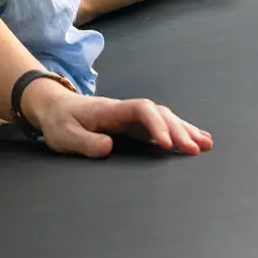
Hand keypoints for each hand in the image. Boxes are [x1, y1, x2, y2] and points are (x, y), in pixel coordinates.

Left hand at [24, 82, 212, 158]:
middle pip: (158, 113)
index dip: (156, 125)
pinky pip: (160, 125)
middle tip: (195, 150)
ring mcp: (130, 116)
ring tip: (205, 145)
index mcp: (110, 109)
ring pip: (163, 117)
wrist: (53, 107)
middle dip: (178, 130)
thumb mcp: (64, 135)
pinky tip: (197, 139)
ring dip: (183, 129)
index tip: (166, 144)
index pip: (141, 109)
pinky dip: (180, 131)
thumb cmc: (59, 121)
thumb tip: (108, 146)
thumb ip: (85, 141)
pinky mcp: (133, 125)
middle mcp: (125, 110)